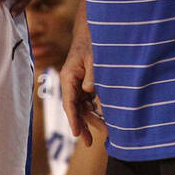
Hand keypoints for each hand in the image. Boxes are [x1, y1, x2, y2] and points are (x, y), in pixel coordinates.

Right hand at [60, 22, 104, 147]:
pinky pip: (89, 100)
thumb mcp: (93, 58)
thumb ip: (92, 75)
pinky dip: (96, 110)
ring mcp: (78, 84)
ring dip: (92, 119)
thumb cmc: (91, 43)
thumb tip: (90, 92)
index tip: (77, 134)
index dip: (73, 119)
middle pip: (76, 109)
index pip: (69, 103)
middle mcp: (71, 83)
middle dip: (83, 125)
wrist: (93, 31)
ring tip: (105, 132)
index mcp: (68, 77)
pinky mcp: (86, 83)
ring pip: (83, 106)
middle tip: (91, 142)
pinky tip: (105, 118)